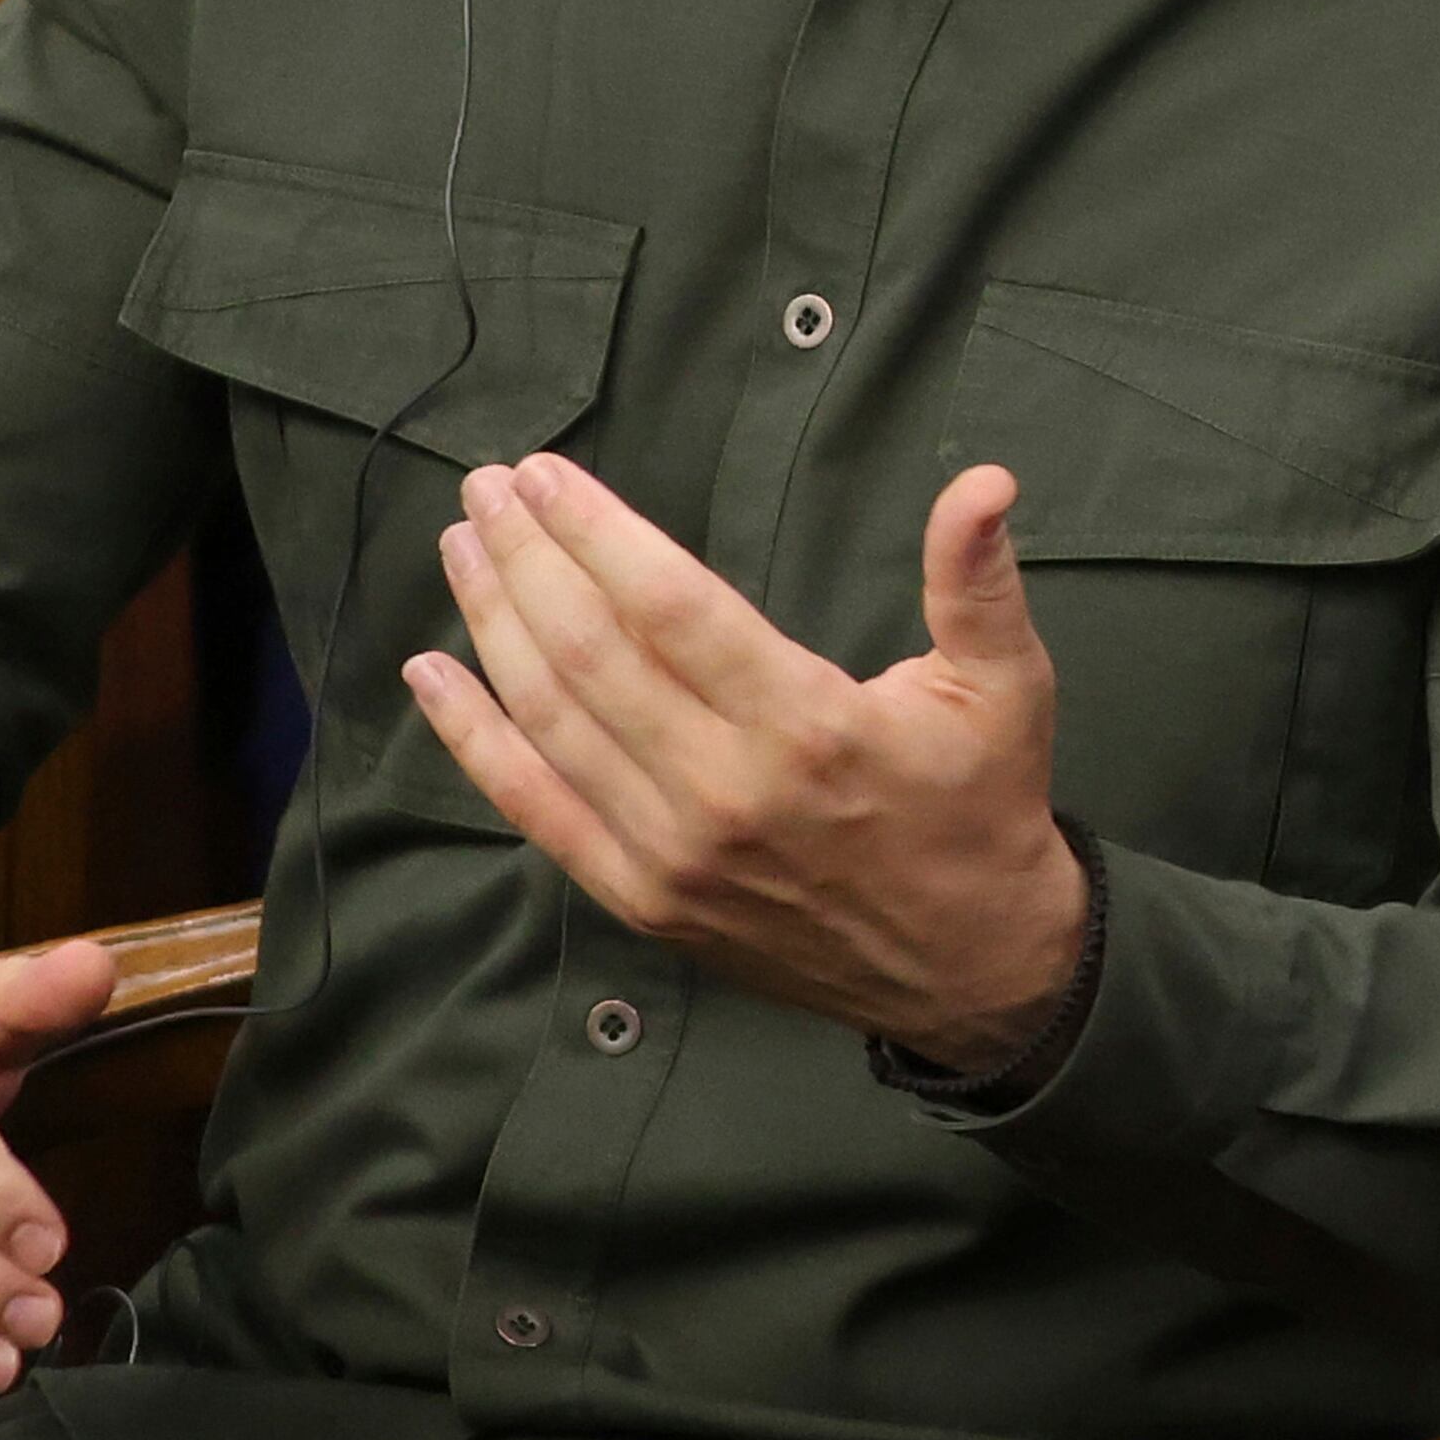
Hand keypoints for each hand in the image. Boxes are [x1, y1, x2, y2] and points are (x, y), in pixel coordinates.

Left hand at [407, 452, 1086, 1073]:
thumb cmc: (983, 807)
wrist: (971, 967)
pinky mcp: (644, 900)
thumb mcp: (1007, 684)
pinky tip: (433, 674)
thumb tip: (988, 479)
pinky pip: (536, 809)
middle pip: (590, 652)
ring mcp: (673, 854)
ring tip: (462, 546)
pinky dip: (473, 739)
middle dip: (527, 557)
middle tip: (486, 486)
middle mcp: (726, 791)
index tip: (541, 472)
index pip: (669, 605)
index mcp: (809, 724)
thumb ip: (978, 578)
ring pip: (551, 719)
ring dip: (493, 623)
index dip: (595, 531)